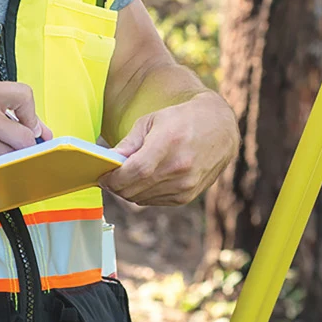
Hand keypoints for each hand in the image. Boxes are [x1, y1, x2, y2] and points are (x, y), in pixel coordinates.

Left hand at [106, 92, 237, 206]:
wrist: (219, 129)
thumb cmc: (181, 120)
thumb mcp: (152, 121)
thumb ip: (129, 143)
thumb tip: (109, 161)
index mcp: (169, 144)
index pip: (134, 171)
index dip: (114, 177)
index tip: (102, 176)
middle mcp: (179, 168)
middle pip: (135, 189)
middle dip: (116, 186)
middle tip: (108, 178)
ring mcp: (185, 185)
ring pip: (142, 199)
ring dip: (128, 191)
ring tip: (124, 178)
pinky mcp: (187, 196)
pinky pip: (154, 201)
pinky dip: (143, 194)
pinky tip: (142, 182)